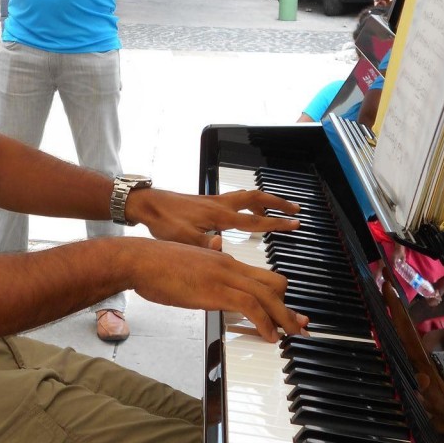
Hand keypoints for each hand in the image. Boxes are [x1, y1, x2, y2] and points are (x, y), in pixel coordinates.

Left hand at [127, 187, 300, 249]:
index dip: (276, 223)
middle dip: (277, 203)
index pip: (254, 219)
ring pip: (246, 195)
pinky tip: (247, 206)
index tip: (294, 224)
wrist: (148, 205)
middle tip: (295, 208)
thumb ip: (204, 244)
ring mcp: (214, 201)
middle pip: (256, 199)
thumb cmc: (164, 222)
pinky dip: (248, 199)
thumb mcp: (183, 239)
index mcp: (219, 215)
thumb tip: (221, 247)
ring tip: (278, 205)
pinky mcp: (207, 201)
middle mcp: (220, 204)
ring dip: (264, 199)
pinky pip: (236, 196)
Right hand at [129, 238, 308, 342]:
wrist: (140, 259)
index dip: (279, 295)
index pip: (261, 276)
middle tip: (301, 326)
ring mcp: (223, 276)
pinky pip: (251, 306)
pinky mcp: (215, 290)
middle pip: (272, 284)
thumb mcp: (187, 267)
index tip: (288, 311)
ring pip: (267, 296)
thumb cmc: (156, 265)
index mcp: (223, 260)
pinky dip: (265, 322)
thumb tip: (208, 285)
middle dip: (289, 308)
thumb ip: (202, 275)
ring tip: (293, 334)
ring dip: (284, 318)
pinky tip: (270, 336)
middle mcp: (229, 265)